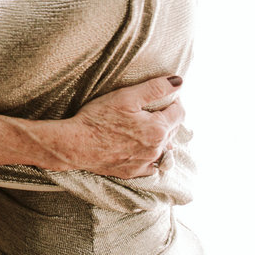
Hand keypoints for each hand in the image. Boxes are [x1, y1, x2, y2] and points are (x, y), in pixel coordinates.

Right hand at [62, 76, 184, 177]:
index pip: (179, 113)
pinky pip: (151, 166)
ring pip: (163, 148)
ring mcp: (145, 163)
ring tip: (147, 126)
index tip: (166, 95)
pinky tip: (142, 148)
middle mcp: (156, 149)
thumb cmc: (98, 118)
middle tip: (153, 108)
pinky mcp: (133, 172)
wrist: (75, 144)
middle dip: (167, 117)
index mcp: (158, 129)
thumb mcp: (126, 97)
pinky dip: (151, 156)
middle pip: (172, 130)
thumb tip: (179, 82)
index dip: (174, 101)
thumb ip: (155, 88)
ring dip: (160, 136)